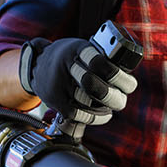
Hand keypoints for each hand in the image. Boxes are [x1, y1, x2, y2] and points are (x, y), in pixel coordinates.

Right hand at [19, 37, 137, 125]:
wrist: (36, 65)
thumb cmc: (71, 59)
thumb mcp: (84, 49)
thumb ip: (105, 59)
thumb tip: (130, 78)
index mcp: (78, 49)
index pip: (99, 63)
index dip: (117, 76)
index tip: (130, 86)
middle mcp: (66, 65)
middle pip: (93, 85)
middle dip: (113, 97)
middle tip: (121, 99)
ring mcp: (58, 83)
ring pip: (87, 102)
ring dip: (106, 108)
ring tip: (112, 107)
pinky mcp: (54, 99)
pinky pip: (78, 114)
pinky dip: (95, 118)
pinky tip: (103, 115)